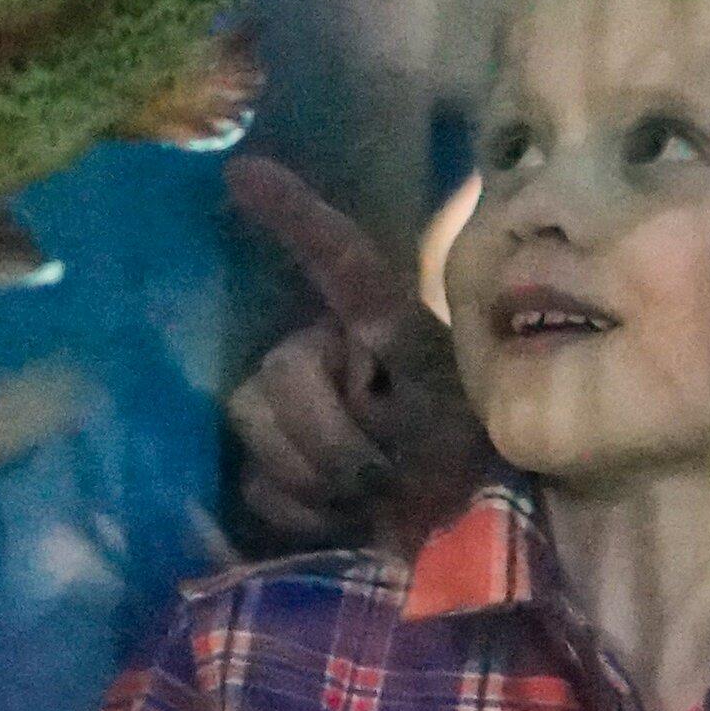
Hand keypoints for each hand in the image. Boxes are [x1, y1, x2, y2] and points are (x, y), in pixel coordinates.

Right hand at [225, 159, 485, 555]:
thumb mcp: (453, 405)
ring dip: (320, 476)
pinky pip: (257, 485)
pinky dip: (302, 514)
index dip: (294, 215)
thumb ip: (403, 362)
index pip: (339, 262)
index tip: (243, 172)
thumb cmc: (466, 460)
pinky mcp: (257, 470)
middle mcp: (316, 353)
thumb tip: (366, 321)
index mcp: (377, 326)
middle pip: (281, 372)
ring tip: (369, 499)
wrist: (459, 539)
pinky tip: (338, 522)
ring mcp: (278, 412)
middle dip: (332, 433)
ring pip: (258, 427)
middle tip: (387, 475)